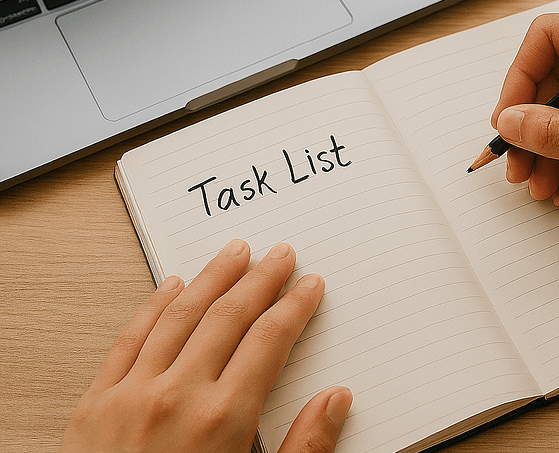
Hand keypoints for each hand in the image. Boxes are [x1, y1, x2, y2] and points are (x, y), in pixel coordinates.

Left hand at [61, 240, 351, 452]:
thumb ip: (304, 447)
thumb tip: (336, 400)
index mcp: (223, 419)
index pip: (270, 339)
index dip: (295, 306)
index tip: (309, 286)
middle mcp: (177, 396)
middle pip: (229, 315)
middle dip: (260, 279)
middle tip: (280, 255)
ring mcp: (131, 395)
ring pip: (179, 314)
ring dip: (212, 277)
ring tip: (234, 252)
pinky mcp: (94, 404)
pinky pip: (128, 338)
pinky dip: (152, 305)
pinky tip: (170, 285)